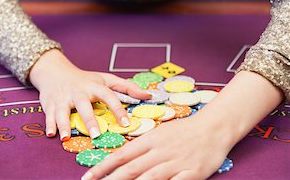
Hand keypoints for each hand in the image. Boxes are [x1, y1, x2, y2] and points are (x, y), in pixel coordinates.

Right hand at [29, 49, 150, 140]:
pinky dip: (49, 124)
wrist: (56, 71)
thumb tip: (149, 96)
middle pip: (84, 106)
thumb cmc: (85, 79)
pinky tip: (52, 134)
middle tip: (96, 135)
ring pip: (63, 111)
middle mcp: (79, 92)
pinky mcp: (50, 104)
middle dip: (89, 120)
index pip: (108, 96)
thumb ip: (127, 88)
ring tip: (66, 138)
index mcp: (94, 86)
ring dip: (64, 124)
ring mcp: (63, 98)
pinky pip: (49, 115)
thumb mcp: (106, 79)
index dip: (118, 109)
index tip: (126, 124)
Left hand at [81, 111, 230, 179]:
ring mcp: (176, 162)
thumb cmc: (186, 130)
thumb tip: (123, 157)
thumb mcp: (162, 133)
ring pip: (149, 178)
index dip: (104, 167)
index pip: (123, 154)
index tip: (88, 177)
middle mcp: (161, 151)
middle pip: (132, 168)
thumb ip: (144, 146)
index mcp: (152, 139)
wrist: (214, 127)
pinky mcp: (192, 173)